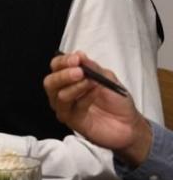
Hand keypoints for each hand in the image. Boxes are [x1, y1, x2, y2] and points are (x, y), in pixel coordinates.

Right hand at [43, 51, 150, 166]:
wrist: (129, 123)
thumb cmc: (116, 100)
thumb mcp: (107, 77)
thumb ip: (93, 67)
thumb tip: (79, 55)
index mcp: (69, 80)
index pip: (56, 67)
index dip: (63, 62)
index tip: (76, 58)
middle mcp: (63, 93)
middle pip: (50, 83)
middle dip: (63, 75)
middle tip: (79, 72)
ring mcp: (66, 108)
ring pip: (59, 96)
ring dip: (76, 86)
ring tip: (92, 82)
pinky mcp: (73, 121)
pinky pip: (73, 108)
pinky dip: (85, 98)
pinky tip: (96, 92)